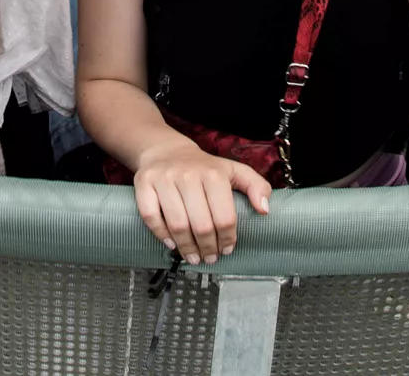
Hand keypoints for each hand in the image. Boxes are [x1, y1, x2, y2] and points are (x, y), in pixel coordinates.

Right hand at [131, 141, 270, 263]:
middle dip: (207, 248)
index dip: (227, 239)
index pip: (224, 217)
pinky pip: (151, 216)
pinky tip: (171, 243)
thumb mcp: (234, 170)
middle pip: (201, 225)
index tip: (226, 249)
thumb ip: (256, 186)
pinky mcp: (144, 182)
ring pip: (177, 224)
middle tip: (210, 257)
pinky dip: (161, 234)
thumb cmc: (202, 167)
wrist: (166, 150)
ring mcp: (164, 179)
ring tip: (193, 256)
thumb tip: (265, 209)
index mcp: (213, 174)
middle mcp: (188, 175)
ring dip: (186, 247)